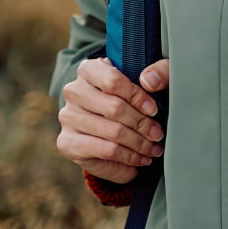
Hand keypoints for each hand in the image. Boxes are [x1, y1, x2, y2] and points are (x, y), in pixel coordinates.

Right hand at [57, 57, 168, 183]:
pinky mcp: (67, 142)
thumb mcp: (150, 78)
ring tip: (154, 149)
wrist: (111, 121)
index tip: (154, 110)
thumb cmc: (133, 95)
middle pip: (114, 109)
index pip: (113, 81)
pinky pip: (104, 152)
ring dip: (139, 144)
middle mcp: (74, 91)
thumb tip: (151, 81)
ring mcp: (68, 117)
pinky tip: (140, 159)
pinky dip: (128, 158)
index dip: (137, 96)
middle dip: (142, 125)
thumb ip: (160, 71)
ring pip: (112, 132)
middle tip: (158, 134)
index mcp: (89, 69)